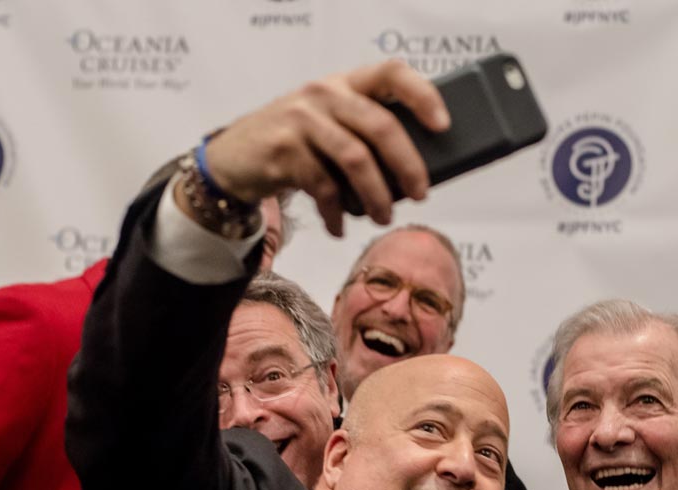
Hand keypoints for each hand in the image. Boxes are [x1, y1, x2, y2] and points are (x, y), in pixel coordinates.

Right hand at [196, 60, 448, 235]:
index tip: (444, 126)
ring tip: (382, 216)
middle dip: (407, 164)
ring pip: (355, 158)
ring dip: (377, 194)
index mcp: (344, 84)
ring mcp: (301, 120)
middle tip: (421, 193)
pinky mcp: (283, 150)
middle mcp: (323, 94)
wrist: (234, 158)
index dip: (422, 96)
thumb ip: (364, 136)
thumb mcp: (330, 128)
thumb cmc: (296, 145)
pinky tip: (339, 227)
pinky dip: (337, 213)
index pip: (391, 73)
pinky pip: (324, 186)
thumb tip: (414, 175)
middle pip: (379, 125)